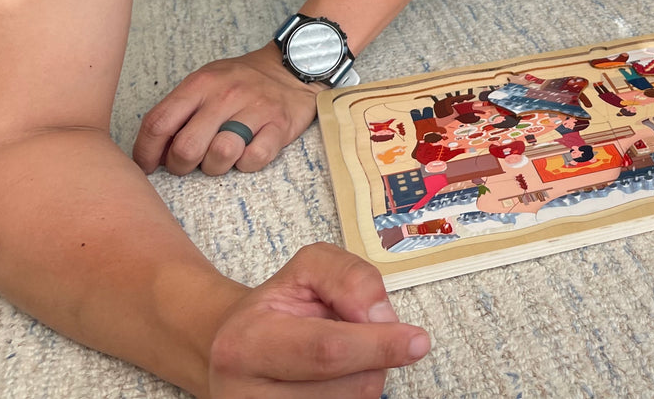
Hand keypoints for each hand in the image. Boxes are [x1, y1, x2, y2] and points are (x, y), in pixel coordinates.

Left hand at [134, 42, 322, 175]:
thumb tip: (154, 150)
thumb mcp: (205, 82)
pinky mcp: (279, 125)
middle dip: (180, 166)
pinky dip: (246, 164)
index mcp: (200, 83)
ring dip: (215, 166)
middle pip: (186, 147)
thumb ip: (180, 111)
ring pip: (220, 155)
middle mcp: (226, 95)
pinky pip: (254, 159)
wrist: (291, 67)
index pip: (158, 123)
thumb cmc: (242, 80)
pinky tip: (246, 152)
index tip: (147, 165)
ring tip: (220, 156)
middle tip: (187, 164)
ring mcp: (254, 109)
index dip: (145, 152)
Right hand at [208, 243, 429, 398]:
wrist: (235, 347)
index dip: (378, 345)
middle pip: (352, 386)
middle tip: (364, 333)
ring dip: (365, 375)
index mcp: (246, 343)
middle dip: (375, 356)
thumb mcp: (308, 268)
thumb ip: (349, 278)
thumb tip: (382, 319)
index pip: (327, 350)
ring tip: (336, 354)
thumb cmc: (279, 306)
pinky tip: (333, 378)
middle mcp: (247, 396)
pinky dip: (353, 391)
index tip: (418, 340)